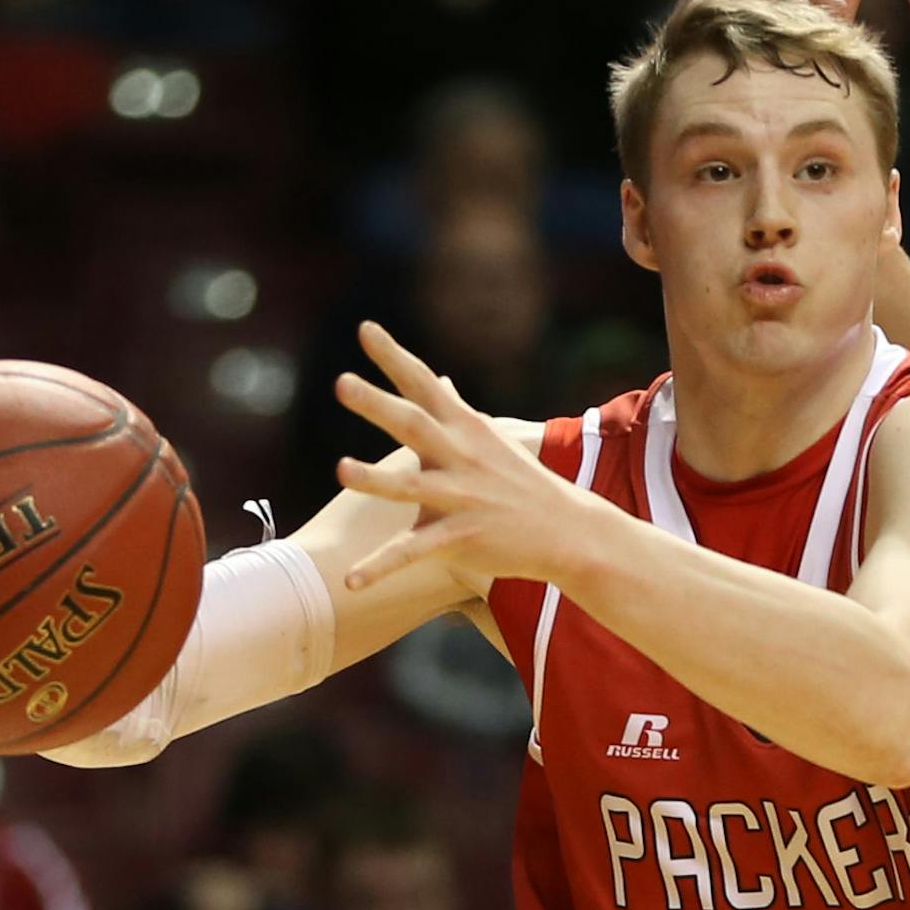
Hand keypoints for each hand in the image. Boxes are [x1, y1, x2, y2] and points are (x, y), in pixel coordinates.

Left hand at [333, 322, 596, 589]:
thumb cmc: (522, 481)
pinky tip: (349, 581)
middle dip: (378, 404)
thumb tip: (437, 377)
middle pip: (414, 424)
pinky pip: (414, 552)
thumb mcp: (491, 438)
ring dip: (376, 479)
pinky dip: (380, 568)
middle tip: (342, 383)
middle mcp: (461, 456)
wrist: (568, 530)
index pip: (424, 383)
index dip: (393, 356)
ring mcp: (463, 497)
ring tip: (341, 470)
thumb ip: (456, 408)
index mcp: (465, 428)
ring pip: (413, 487)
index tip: (365, 328)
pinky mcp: (463, 537)